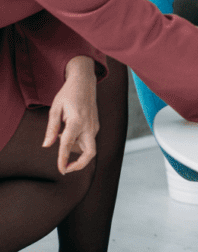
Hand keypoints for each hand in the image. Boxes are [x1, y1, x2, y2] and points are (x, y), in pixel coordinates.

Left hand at [42, 55, 98, 173]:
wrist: (85, 82)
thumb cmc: (68, 93)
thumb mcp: (55, 108)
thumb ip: (52, 128)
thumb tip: (47, 145)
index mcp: (76, 121)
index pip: (68, 145)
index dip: (63, 159)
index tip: (60, 170)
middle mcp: (88, 125)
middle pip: (90, 153)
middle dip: (79, 165)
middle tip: (66, 168)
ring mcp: (94, 125)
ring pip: (88, 147)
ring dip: (75, 151)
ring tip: (61, 136)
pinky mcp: (95, 125)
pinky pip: (88, 140)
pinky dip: (78, 143)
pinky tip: (68, 133)